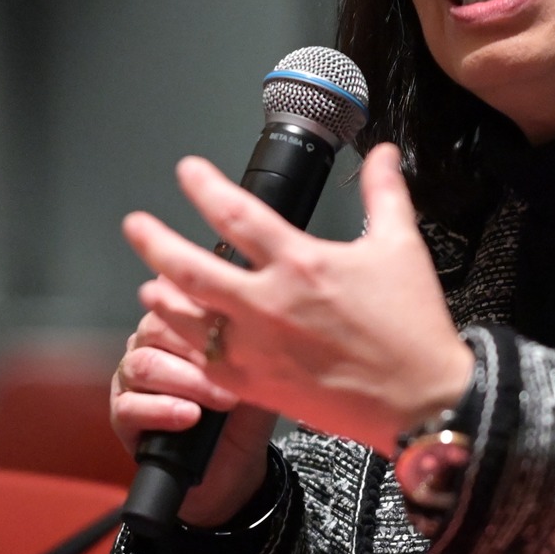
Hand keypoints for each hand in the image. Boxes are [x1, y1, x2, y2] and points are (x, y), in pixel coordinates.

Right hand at [110, 309, 279, 527]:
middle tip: (232, 372)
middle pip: (154, 327)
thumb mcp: (258, 374)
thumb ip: (252, 341)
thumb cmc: (244, 415)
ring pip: (142, 365)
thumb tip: (262, 310)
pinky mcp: (122, 416)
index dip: (202, 311)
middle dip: (196, 349)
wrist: (235, 468)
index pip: (177, 299)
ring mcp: (131, 381)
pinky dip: (162, 411)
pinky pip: (130, 406)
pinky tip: (189, 417)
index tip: (234, 328)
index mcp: (177, 326)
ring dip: (186, 382)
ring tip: (219, 400)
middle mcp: (148, 346)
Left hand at [120, 143, 473, 457]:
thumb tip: (380, 153)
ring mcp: (257, 348)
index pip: (237, 214)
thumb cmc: (413, 328)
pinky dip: (186, 346)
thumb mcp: (401, 246)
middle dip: (154, 242)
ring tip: (150, 283)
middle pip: (190, 267)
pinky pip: (203, 362)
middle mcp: (270, 304)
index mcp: (302, 263)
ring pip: (187, 317)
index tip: (187, 172)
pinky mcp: (256, 386)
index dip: (204, 187)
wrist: (419, 401)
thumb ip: (384, 192)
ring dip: (162, 296)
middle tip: (135, 226)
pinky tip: (180, 336)